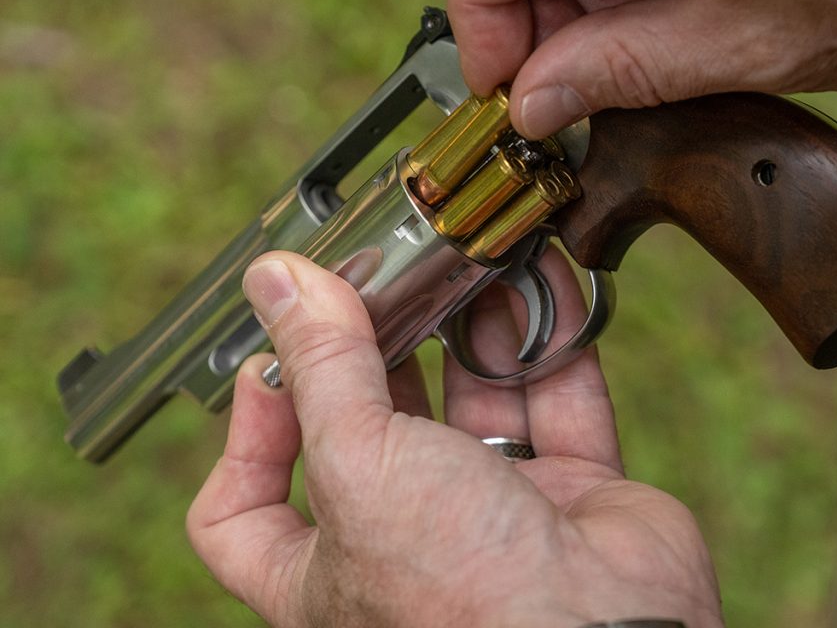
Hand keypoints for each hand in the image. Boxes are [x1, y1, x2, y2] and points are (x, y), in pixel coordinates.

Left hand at [187, 250, 723, 627]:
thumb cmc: (460, 595)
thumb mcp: (360, 465)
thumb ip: (321, 367)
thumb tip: (275, 280)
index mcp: (328, 570)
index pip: (248, 510)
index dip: (249, 435)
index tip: (270, 362)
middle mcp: (408, 542)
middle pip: (377, 426)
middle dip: (383, 346)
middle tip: (385, 274)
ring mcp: (496, 517)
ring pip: (476, 401)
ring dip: (474, 328)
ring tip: (469, 256)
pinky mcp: (573, 495)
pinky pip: (559, 400)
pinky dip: (551, 340)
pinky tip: (541, 278)